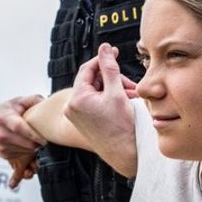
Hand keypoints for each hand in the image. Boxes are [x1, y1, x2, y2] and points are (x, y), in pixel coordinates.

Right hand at [0, 95, 46, 187]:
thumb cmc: (4, 112)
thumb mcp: (17, 102)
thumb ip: (33, 100)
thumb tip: (47, 102)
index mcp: (5, 119)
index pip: (19, 128)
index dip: (33, 135)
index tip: (44, 140)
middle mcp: (1, 134)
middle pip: (26, 143)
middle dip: (37, 143)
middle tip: (43, 138)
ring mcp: (1, 146)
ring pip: (26, 151)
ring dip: (33, 147)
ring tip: (32, 138)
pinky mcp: (3, 154)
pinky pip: (22, 155)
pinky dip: (27, 151)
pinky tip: (24, 143)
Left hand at [65, 43, 137, 157]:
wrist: (124, 154)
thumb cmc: (121, 127)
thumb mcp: (117, 92)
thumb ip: (109, 67)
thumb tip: (105, 48)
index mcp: (77, 99)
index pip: (87, 69)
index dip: (102, 59)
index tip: (114, 53)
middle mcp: (72, 107)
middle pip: (92, 80)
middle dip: (111, 78)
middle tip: (128, 83)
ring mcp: (76, 115)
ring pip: (95, 91)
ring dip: (112, 89)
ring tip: (129, 95)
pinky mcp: (83, 121)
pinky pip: (94, 102)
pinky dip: (108, 99)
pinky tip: (123, 102)